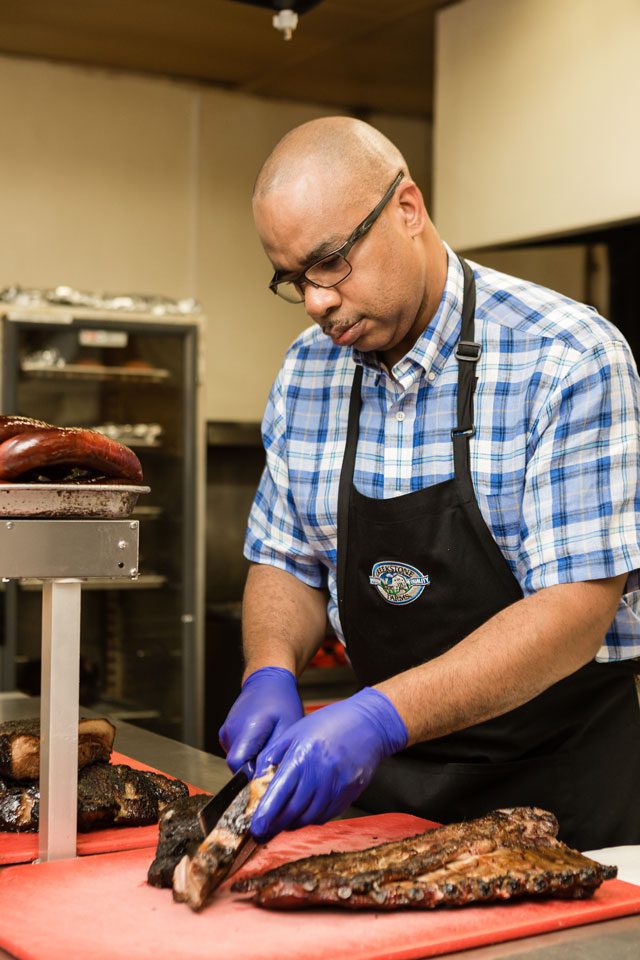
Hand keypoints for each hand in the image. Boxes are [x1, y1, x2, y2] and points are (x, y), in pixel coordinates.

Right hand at [218, 666, 303, 772]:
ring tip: (268, 742)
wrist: (267, 680)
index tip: (267, 773)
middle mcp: (230, 731)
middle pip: (237, 765)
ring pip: (237, 759)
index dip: (251, 775)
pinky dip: (248, 751)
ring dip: (252, 759)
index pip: (237, 765)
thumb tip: (265, 778)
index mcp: (245, 729)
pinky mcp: (226, 733)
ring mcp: (226, 732)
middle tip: (273, 754)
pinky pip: (236, 751)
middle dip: (254, 767)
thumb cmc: (281, 700)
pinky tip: (261, 738)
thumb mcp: (287, 727)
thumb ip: (274, 754)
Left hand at [251, 687, 407, 840]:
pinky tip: (304, 812)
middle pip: (293, 811)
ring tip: (282, 821)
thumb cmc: (329, 723)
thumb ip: (273, 756)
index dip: (266, 815)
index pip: (279, 793)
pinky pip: (326, 815)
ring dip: (292, 823)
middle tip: (263, 831)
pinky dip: (311, 818)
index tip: (256, 828)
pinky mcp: (349, 794)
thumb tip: (257, 780)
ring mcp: (337, 786)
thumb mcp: (294, 732)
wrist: (368, 724)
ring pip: (309, 817)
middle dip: (275, 824)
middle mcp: (320, 774)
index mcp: (302, 756)